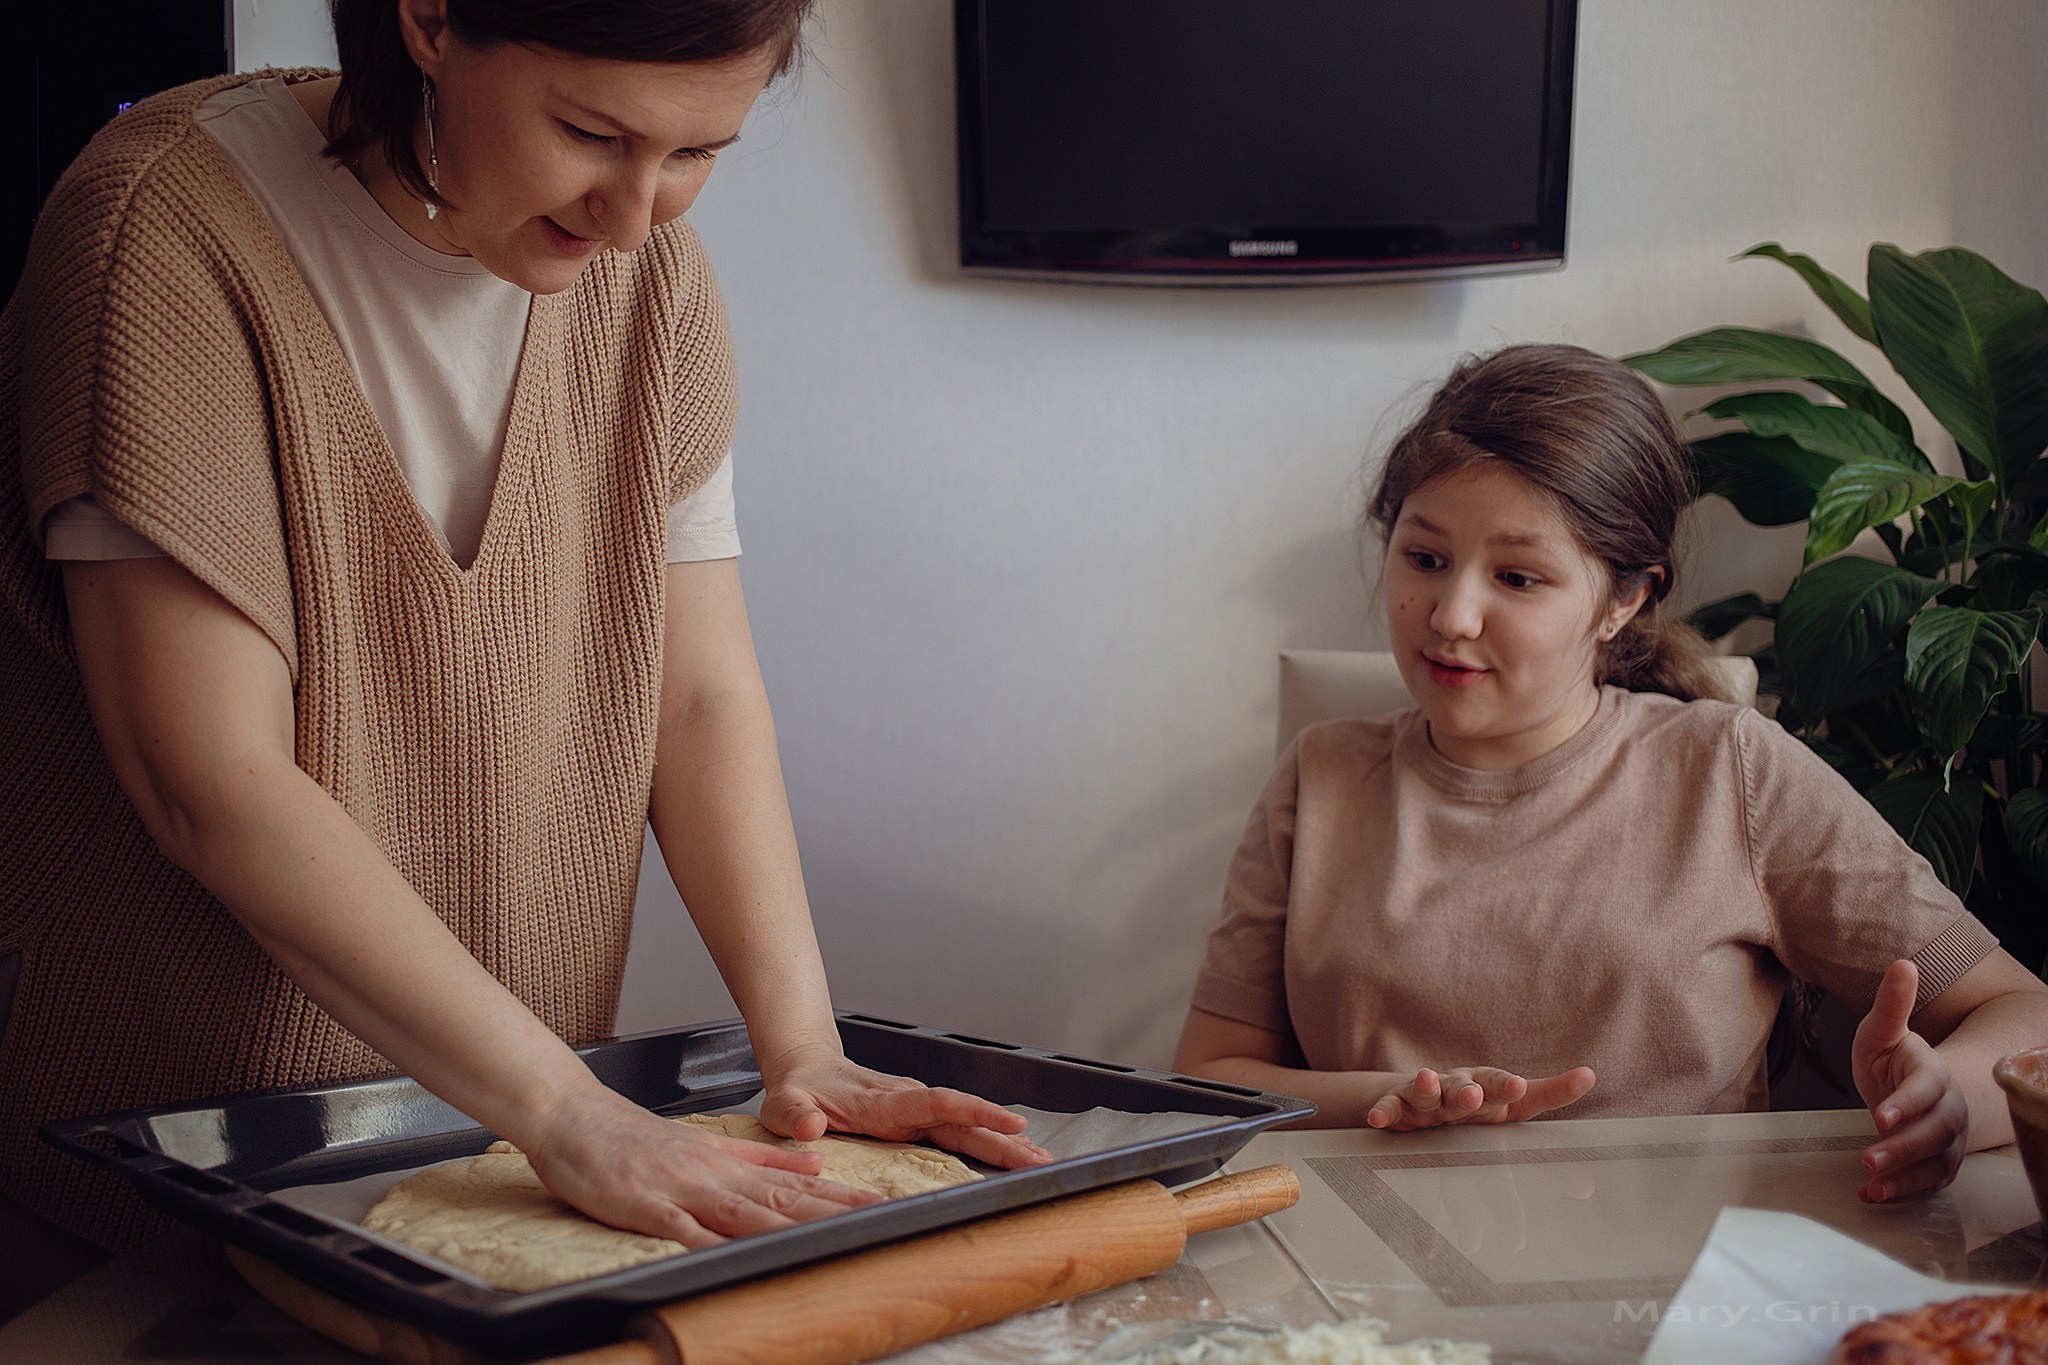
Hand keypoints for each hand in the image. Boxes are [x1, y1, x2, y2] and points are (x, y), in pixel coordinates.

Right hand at [521, 1085, 884, 1248]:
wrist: (574, 1116)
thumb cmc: (635, 1137)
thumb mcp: (708, 1143)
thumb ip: (761, 1158)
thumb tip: (814, 1164)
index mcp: (729, 1165)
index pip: (796, 1186)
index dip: (840, 1200)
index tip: (882, 1209)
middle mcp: (713, 1176)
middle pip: (781, 1200)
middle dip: (831, 1215)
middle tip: (877, 1224)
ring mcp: (680, 1190)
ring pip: (742, 1212)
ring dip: (786, 1229)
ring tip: (827, 1242)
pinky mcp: (644, 1205)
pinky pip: (680, 1229)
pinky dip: (706, 1243)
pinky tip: (729, 1256)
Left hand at [757, 1044, 1052, 1168]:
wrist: (807, 1068)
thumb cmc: (798, 1090)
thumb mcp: (783, 1104)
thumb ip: (795, 1115)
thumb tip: (811, 1126)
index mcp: (882, 1102)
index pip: (937, 1103)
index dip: (974, 1112)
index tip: (1009, 1122)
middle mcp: (907, 1103)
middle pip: (963, 1119)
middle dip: (1003, 1137)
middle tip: (1040, 1159)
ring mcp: (915, 1110)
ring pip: (966, 1124)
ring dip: (1003, 1142)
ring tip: (1038, 1160)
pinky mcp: (918, 1118)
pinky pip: (958, 1128)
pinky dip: (988, 1140)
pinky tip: (1012, 1153)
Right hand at [1366, 1065, 1595, 1130]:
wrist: (1425, 1096)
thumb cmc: (1479, 1103)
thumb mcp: (1514, 1103)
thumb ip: (1550, 1093)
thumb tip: (1590, 1082)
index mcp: (1489, 1087)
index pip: (1502, 1084)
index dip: (1510, 1087)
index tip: (1520, 1086)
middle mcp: (1457, 1086)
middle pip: (1464, 1086)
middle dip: (1468, 1090)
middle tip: (1474, 1095)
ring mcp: (1427, 1095)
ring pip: (1426, 1089)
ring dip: (1427, 1086)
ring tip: (1426, 1081)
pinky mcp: (1400, 1107)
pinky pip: (1391, 1108)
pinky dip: (1384, 1112)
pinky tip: (1377, 1119)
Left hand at [1852, 959, 1968, 1202]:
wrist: (1913, 1088)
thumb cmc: (1894, 1058)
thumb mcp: (1883, 1031)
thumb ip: (1891, 1004)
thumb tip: (1903, 964)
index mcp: (1933, 1072)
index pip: (1927, 1088)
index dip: (1908, 1102)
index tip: (1882, 1115)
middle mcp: (1947, 1109)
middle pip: (1934, 1132)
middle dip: (1903, 1147)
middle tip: (1869, 1158)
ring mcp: (1947, 1140)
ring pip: (1934, 1162)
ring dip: (1903, 1175)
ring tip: (1870, 1183)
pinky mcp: (1939, 1164)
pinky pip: (1927, 1183)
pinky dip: (1902, 1191)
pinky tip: (1872, 1195)